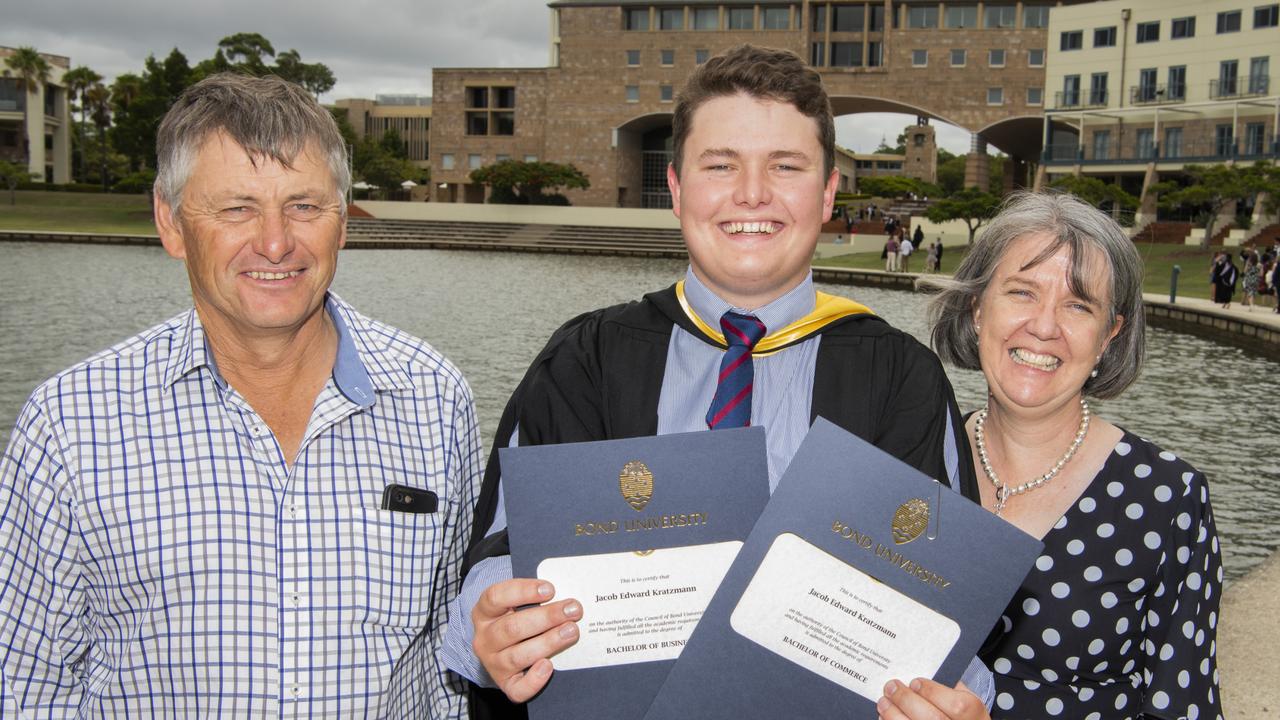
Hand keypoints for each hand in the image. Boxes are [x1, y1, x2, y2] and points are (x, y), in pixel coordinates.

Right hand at [472, 578, 581, 702]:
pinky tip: (548, 666)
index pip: (496, 597)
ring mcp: (493, 663)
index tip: (550, 589)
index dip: (523, 591)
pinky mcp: (505, 684)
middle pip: (512, 628)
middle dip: (546, 617)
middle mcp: (484, 639)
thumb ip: (533, 598)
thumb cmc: (515, 619)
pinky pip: (517, 689)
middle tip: (573, 610)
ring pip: (518, 655)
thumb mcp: (515, 604)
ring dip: (548, 642)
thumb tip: (563, 598)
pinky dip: (534, 680)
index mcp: (484, 612)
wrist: (503, 650)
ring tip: (571, 631)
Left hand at [877, 679, 990, 719]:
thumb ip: (950, 686)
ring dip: (894, 715)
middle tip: (891, 687)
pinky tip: (885, 718)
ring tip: (884, 703)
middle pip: (933, 718)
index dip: (932, 692)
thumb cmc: (964, 714)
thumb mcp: (966, 698)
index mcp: (974, 715)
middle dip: (907, 700)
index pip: (956, 705)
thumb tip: (924, 671)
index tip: (914, 682)